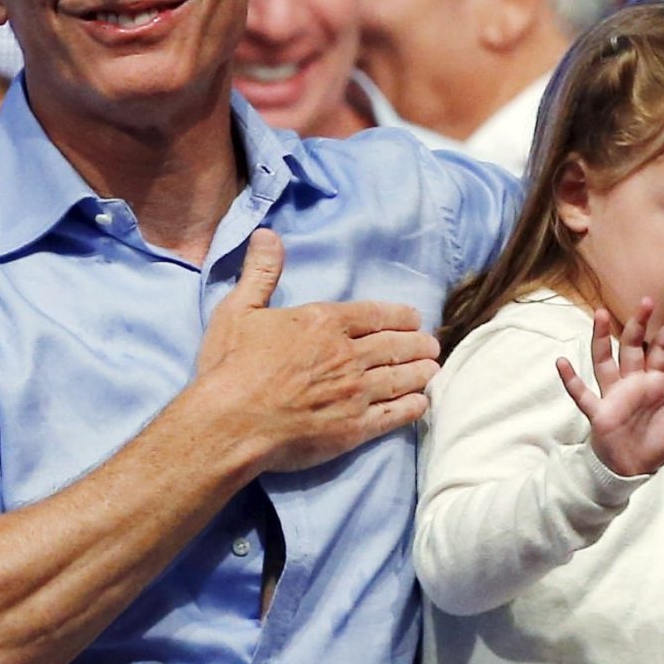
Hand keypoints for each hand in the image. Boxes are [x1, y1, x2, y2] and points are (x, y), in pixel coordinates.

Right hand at [187, 229, 439, 473]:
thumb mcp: (238, 310)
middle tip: (431, 344)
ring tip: (433, 369)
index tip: (414, 318)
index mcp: (324, 323)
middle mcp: (347, 355)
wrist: (230, 423)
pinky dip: (412, 407)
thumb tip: (268, 235)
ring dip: (421, 372)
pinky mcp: (355, 428)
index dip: (399, 315)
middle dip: (417, 344)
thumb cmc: (229, 367)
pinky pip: (394, 415)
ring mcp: (355, 392)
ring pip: (401, 378)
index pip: (374, 314)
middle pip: (394, 346)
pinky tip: (422, 403)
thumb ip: (260, 273)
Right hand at [556, 302, 663, 479]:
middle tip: (646, 301)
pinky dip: (571, 380)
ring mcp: (613, 396)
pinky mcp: (598, 412)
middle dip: (638, 325)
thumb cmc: (653, 446)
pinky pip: (582, 394)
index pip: (661, 352)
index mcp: (653, 384)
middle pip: (632, 348)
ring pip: (605, 361)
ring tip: (599, 314)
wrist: (632, 470)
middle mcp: (632, 384)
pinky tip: (562, 362)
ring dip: (602, 339)